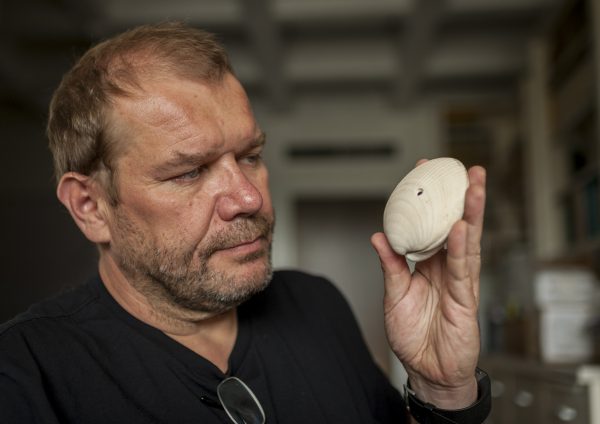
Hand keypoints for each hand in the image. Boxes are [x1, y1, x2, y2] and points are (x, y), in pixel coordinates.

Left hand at [371, 163, 485, 408]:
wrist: (427, 370)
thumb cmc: (413, 335)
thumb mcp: (394, 295)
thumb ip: (390, 265)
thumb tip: (377, 236)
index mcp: (427, 264)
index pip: (429, 225)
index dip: (428, 200)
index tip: (423, 172)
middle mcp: (445, 268)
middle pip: (455, 225)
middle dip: (460, 196)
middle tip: (461, 168)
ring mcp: (458, 281)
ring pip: (466, 241)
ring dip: (470, 213)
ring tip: (473, 186)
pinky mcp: (465, 298)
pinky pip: (461, 269)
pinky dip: (459, 247)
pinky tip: (460, 227)